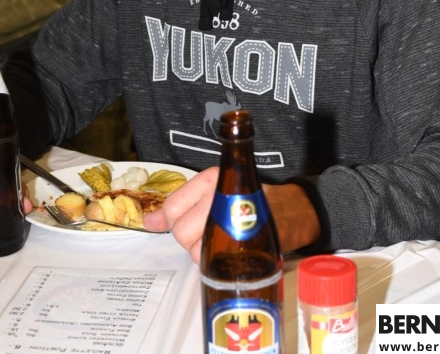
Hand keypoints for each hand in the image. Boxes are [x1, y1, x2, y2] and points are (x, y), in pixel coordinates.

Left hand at [143, 169, 321, 261]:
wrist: (290, 210)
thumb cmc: (246, 201)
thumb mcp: (210, 194)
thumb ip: (179, 207)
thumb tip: (149, 222)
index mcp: (210, 179)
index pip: (173, 206)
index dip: (172, 222)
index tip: (182, 224)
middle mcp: (220, 193)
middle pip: (181, 230)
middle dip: (188, 240)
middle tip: (205, 234)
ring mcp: (233, 216)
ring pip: (195, 249)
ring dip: (203, 252)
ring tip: (219, 241)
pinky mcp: (245, 238)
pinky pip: (213, 260)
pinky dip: (215, 261)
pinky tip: (226, 251)